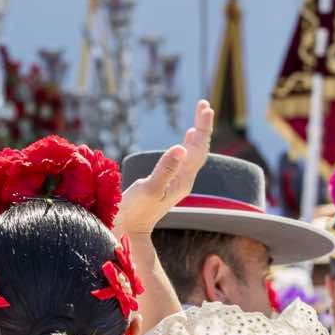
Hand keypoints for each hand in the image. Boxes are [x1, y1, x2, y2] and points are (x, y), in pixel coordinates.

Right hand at [115, 99, 213, 234]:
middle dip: (203, 126)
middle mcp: (184, 180)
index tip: (205, 108)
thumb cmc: (135, 210)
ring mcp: (177, 182)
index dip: (203, 127)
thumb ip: (165, 169)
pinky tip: (185, 142)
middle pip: (199, 149)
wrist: (129, 229)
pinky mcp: (168, 183)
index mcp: (183, 179)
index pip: (198, 149)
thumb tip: (181, 148)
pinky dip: (187, 146)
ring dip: (197, 135)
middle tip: (204, 105)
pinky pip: (184, 160)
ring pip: (193, 154)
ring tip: (200, 117)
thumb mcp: (149, 188)